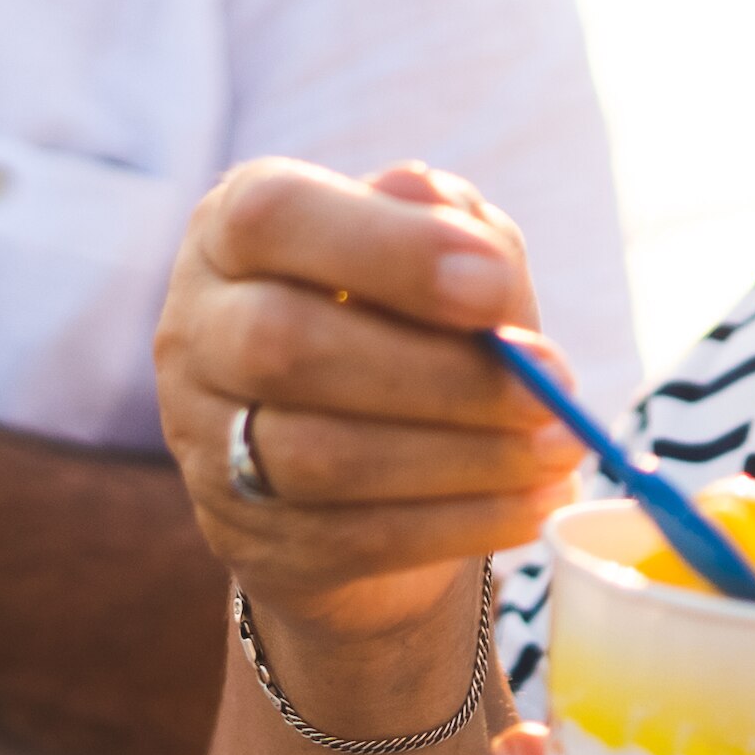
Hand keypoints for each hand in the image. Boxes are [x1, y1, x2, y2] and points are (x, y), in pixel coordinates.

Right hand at [158, 159, 586, 669]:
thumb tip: (481, 257)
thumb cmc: (404, 320)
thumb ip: (459, 233)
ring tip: (560, 448)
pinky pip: (351, 537)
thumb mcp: (437, 254)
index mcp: (230, 229)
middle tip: (552, 387)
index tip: (495, 286)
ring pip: (317, 456)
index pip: (276, 216)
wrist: (356, 457)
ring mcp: (204, 440)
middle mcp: (194, 328)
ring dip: (462, 457)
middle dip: (439, 371)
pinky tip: (532, 503)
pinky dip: (460, 523)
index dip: (388, 249)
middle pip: (284, 345)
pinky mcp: (246, 534)